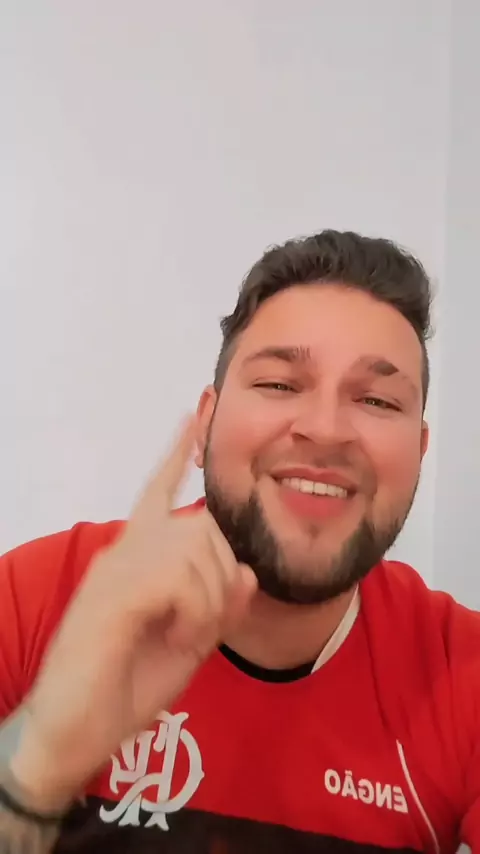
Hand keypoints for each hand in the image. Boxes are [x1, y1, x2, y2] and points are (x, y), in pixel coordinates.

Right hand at [10, 418, 255, 810]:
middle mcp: (124, 552)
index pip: (158, 491)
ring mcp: (115, 569)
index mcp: (138, 557)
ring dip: (209, 600)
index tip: (194, 414)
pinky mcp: (112, 594)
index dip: (177, 454)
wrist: (75, 732)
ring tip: (185, 635)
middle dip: (223, 578)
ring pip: (196, 549)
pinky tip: (174, 636)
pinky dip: (194, 613)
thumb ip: (220, 606)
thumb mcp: (190, 643)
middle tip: (205, 624)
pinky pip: (178, 579)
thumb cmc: (126, 683)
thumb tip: (249, 573)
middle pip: (202, 526)